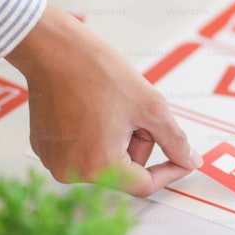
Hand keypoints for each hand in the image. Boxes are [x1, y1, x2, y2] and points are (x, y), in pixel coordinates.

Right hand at [7, 6, 201, 196]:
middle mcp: (71, 171)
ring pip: (103, 160)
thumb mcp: (150, 107)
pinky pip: (81, 150)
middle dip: (136, 144)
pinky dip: (94, 135)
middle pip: (123, 171)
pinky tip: (89, 108)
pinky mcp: (44, 147)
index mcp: (97, 166)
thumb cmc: (98, 73)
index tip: (181, 159)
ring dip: (116, 139)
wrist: (55, 50)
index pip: (144, 185)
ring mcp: (54, 161)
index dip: (169, 171)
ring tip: (108, 106)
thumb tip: (190, 161)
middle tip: (133, 112)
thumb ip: (174, 140)